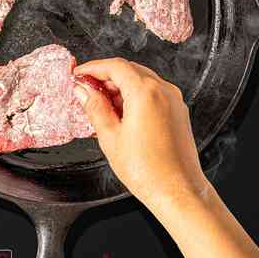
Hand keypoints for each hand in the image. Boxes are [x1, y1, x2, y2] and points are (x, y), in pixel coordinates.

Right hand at [73, 58, 210, 217]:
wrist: (177, 191)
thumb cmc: (147, 171)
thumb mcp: (110, 137)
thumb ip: (95, 108)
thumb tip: (83, 91)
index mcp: (146, 92)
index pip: (115, 66)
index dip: (93, 67)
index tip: (79, 74)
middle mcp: (164, 91)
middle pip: (130, 70)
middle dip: (106, 77)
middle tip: (86, 91)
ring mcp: (174, 102)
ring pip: (143, 82)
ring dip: (121, 88)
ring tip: (101, 107)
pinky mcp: (179, 113)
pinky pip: (154, 95)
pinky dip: (136, 98)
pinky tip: (121, 115)